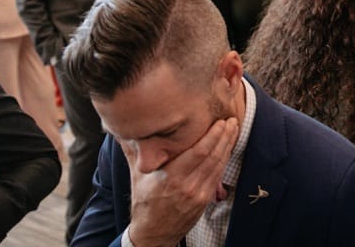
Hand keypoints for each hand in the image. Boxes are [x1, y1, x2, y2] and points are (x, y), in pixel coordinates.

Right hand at [126, 117, 238, 246]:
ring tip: (233, 130)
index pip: (198, 152)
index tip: (220, 122)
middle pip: (212, 157)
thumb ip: (132, 150)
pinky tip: (227, 149)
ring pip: (218, 166)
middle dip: (224, 137)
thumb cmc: (144, 203)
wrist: (153, 234)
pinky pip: (217, 176)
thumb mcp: (137, 175)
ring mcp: (197, 195)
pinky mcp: (204, 201)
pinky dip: (224, 161)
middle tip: (232, 120)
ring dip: (228, 146)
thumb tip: (120, 130)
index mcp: (170, 177)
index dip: (212, 136)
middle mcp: (186, 186)